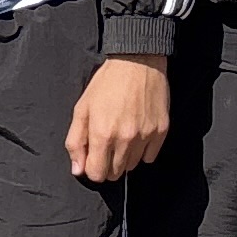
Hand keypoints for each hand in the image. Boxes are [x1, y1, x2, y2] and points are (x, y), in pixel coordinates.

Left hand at [65, 54, 171, 183]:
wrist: (137, 62)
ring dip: (125, 158)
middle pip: (115, 173)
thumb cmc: (107, 83)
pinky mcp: (161, 131)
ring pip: (132, 166)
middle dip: (108, 164)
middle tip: (107, 144)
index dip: (92, 168)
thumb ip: (76, 142)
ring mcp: (145, 136)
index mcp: (102, 134)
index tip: (93, 158)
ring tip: (122, 136)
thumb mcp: (82, 109)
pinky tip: (137, 134)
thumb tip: (78, 169)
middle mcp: (125, 139)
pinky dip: (142, 151)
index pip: (97, 174)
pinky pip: (150, 157)